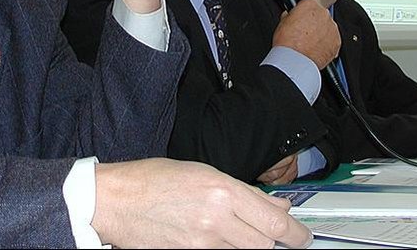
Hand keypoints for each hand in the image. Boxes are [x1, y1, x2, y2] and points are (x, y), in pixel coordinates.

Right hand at [92, 158, 312, 248]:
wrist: (115, 200)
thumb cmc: (153, 180)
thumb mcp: (202, 172)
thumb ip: (243, 192)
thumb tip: (277, 207)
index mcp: (222, 191)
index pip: (274, 221)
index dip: (296, 233)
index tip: (302, 236)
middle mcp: (216, 220)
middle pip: (265, 245)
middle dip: (274, 241)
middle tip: (275, 236)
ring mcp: (202, 245)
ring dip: (249, 246)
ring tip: (236, 234)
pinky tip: (219, 242)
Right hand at [272, 0, 339, 68]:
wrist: (295, 61)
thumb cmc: (287, 43)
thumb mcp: (282, 23)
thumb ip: (290, 15)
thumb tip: (290, 15)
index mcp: (310, 5)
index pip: (312, 0)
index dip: (306, 9)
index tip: (304, 16)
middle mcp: (324, 14)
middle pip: (321, 14)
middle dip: (315, 21)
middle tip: (304, 31)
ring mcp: (332, 28)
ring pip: (328, 27)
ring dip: (321, 32)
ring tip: (309, 42)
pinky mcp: (337, 42)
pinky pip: (333, 40)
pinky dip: (327, 44)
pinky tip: (315, 49)